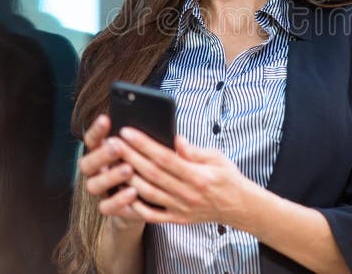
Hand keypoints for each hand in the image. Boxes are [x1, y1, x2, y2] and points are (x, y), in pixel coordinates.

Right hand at [78, 115, 143, 232]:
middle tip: (117, 146)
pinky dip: (119, 200)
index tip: (106, 119)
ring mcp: (100, 191)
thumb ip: (149, 144)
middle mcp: (96, 172)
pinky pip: (106, 207)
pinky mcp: (109, 208)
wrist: (146, 202)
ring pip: (93, 185)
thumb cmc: (146, 169)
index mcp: (101, 153)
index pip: (92, 140)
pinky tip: (133, 192)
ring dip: (110, 176)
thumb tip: (170, 133)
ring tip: (129, 169)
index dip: (96, 130)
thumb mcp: (148, 155)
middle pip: (86, 163)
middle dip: (101, 155)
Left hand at [118, 127, 257, 227]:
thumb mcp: (217, 157)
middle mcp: (187, 193)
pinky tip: (122, 194)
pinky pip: (152, 215)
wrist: (239, 206)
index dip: (144, 144)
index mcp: (198, 175)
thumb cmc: (227, 178)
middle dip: (129, 156)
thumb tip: (175, 138)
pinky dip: (135, 206)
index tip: (127, 132)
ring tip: (112, 164)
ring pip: (148, 193)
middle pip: (152, 173)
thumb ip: (194, 150)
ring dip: (127, 178)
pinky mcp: (177, 219)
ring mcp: (181, 208)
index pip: (164, 157)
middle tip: (112, 144)